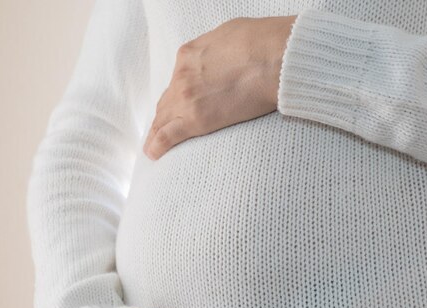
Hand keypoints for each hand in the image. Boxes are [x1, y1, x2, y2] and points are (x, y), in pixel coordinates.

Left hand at [142, 15, 296, 159]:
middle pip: (167, 101)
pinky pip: (168, 136)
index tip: (179, 103)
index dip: (177, 94)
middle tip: (160, 128)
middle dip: (164, 114)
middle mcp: (183, 75)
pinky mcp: (195, 119)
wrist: (274, 57)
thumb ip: (218, 50)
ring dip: (157, 132)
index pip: (178, 79)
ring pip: (163, 119)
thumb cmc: (263, 42)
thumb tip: (222, 58)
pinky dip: (157, 146)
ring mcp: (186, 98)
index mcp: (190, 54)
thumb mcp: (232, 33)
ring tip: (152, 145)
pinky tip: (153, 153)